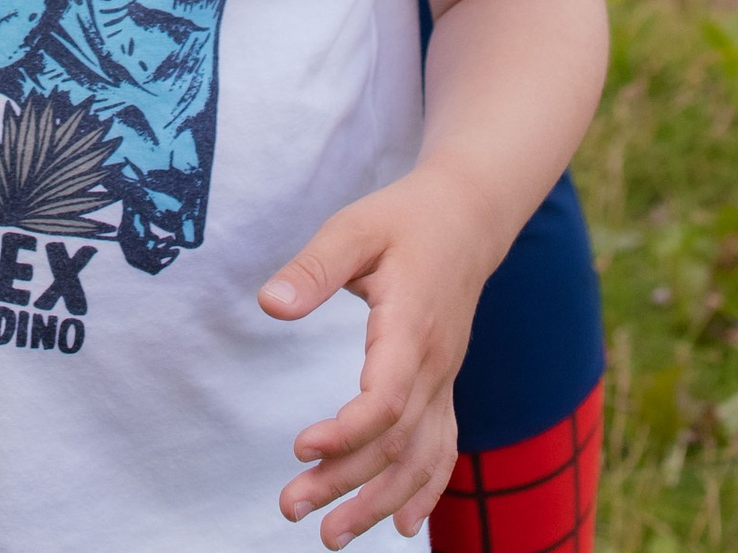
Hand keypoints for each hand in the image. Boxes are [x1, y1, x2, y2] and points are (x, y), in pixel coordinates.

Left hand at [260, 169, 494, 544]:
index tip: (300, 448)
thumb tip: (270, 306)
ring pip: (420, 459)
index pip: (387, 401)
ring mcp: (446, 381)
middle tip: (291, 509)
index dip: (347, 433)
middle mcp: (436, 366)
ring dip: (378, 502)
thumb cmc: (403, 220)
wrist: (466, 217)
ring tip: (332, 536)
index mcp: (412, 328)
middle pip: (396, 442)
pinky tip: (402, 525)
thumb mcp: (354, 227)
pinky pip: (442, 450)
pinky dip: (426, 491)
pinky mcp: (445, 387)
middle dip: (345, 482)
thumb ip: (314, 267)